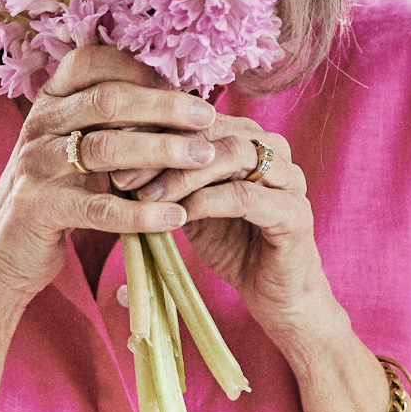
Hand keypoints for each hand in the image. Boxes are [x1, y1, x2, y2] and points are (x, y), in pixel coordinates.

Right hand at [0, 46, 217, 302]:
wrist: (5, 249)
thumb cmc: (59, 192)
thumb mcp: (77, 146)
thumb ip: (114, 122)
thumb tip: (182, 100)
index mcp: (51, 101)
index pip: (92, 62)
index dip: (140, 70)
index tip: (183, 85)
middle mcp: (39, 124)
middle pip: (107, 101)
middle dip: (163, 106)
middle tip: (208, 117)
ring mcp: (35, 165)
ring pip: (104, 148)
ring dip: (160, 150)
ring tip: (202, 158)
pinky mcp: (38, 208)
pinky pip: (98, 207)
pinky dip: (140, 213)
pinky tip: (176, 217)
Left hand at [121, 102, 336, 350]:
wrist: (276, 295)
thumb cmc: (234, 245)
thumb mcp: (193, 205)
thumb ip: (170, 178)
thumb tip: (120, 157)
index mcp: (251, 138)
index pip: (200, 116)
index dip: (156, 130)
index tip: (115, 149)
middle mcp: (275, 149)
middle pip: (216, 129)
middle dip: (164, 150)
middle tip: (124, 176)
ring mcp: (290, 179)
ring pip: (233, 154)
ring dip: (183, 175)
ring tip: (147, 197)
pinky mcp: (294, 213)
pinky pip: (245, 197)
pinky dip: (207, 202)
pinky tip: (179, 216)